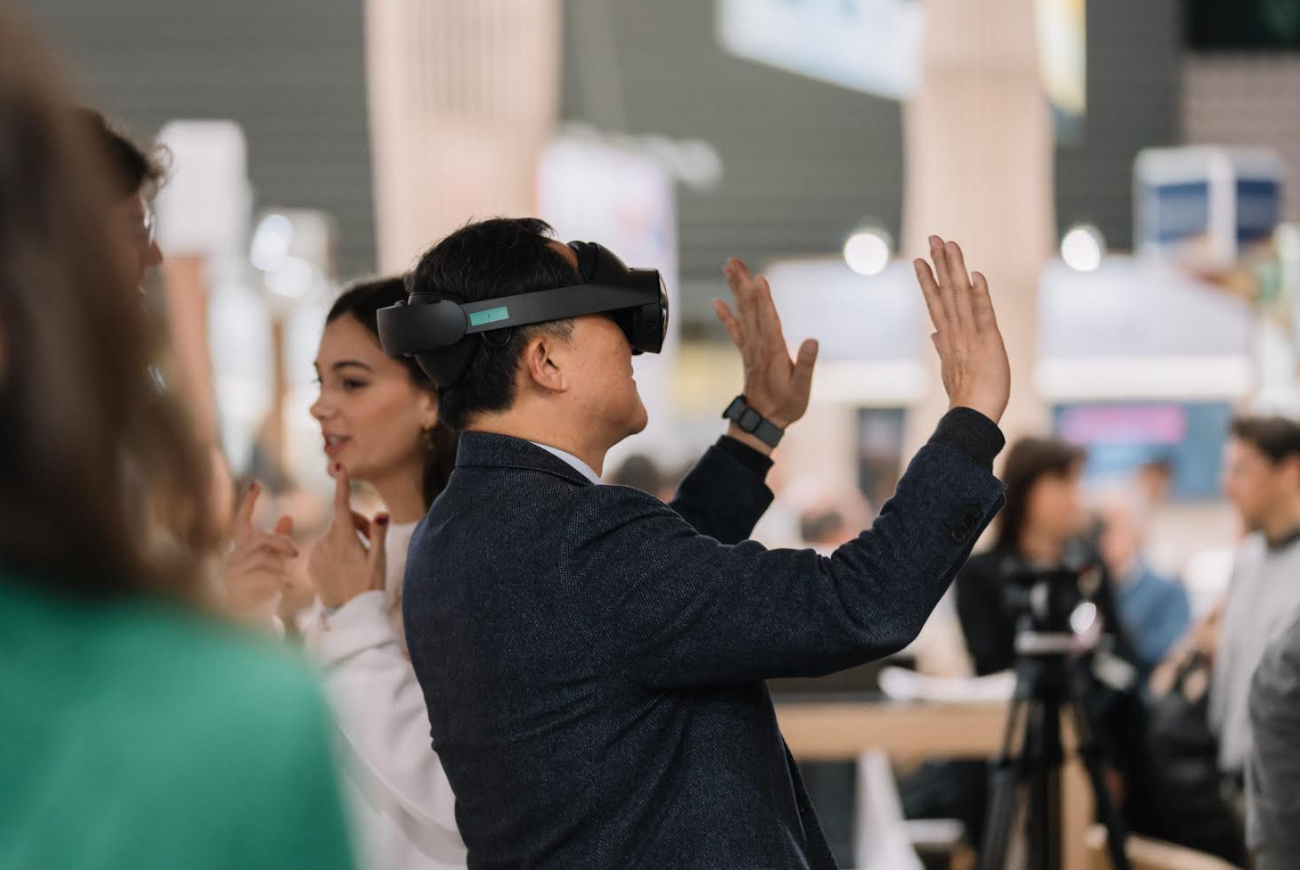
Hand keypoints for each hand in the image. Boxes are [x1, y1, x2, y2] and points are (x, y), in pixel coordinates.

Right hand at [222, 480, 296, 617]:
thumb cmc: (259, 592)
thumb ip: (277, 542)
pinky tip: (287, 588)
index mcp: (239, 551)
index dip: (249, 502)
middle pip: (259, 538)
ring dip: (280, 564)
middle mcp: (232, 559)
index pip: (242, 522)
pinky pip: (265, 577)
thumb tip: (287, 517)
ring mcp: (232, 574)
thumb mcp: (271, 564)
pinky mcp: (238, 589)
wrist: (249, 624)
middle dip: (281, 542)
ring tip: (288, 575)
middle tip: (296, 553)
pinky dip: (280, 581)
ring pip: (262, 557)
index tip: (256, 484)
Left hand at [308, 463, 387, 609]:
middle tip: (370, 540)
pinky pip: (323, 549)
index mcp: (344, 539)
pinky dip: (334, 552)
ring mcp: (316, 554)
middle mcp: (326, 544)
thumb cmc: (369, 587)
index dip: (342, 485)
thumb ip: (378, 533)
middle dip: (354, 524)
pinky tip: (344, 568)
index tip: (340, 467)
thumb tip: (380, 513)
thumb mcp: (379, 559)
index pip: (342, 506)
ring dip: (344, 539)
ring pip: (332, 535)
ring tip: (357, 559)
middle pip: (341, 521)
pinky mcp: (311, 565)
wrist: (350, 615)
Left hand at [714, 259, 818, 430]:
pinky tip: (717, 301)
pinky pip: (735, 329)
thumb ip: (806, 364)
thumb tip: (813, 341)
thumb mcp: (801, 388)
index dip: (764, 299)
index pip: (768, 319)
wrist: (762, 422)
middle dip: (742, 284)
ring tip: (728, 269)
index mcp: (773, 351)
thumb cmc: (786, 406)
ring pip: (742, 313)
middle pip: (750, 309)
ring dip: (734, 289)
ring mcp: (750, 348)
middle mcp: (758, 345)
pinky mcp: (747, 352)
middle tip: (732, 261)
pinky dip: (726, 314)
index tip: (759, 279)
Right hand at [913, 237, 1010, 424]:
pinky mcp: (988, 341)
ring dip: (955, 269)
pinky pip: (983, 313)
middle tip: (933, 238)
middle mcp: (954, 332)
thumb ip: (941, 347)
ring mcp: (969, 335)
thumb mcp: (949, 369)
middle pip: (944, 291)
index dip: (928, 279)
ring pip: (960, 295)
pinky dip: (980, 294)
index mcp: (946, 337)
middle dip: (938, 263)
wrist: (972, 415)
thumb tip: (933, 333)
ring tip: (948, 245)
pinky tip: (975, 275)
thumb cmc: (965, 395)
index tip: (920, 259)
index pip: (935, 302)